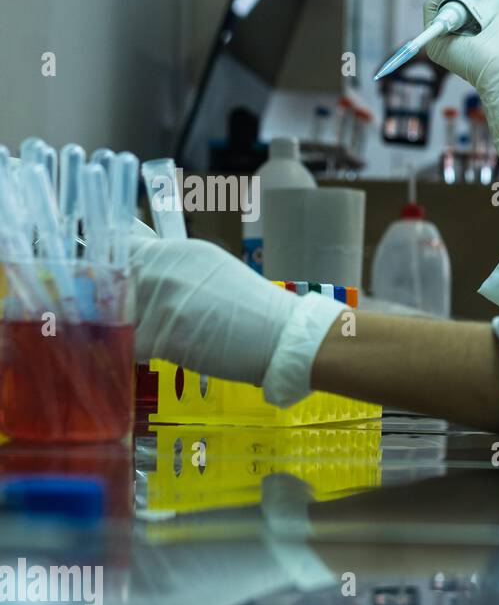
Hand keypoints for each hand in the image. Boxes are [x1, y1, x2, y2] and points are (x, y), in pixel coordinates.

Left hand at [131, 236, 344, 406]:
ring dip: (129, 332)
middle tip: (141, 323)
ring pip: (117, 318)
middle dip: (115, 307)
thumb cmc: (255, 311)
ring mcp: (163, 298)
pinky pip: (129, 346)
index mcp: (177, 250)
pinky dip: (138, 354)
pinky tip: (164, 353)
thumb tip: (138, 277)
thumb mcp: (212, 273)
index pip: (120, 250)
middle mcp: (165, 267)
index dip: (109, 270)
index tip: (111, 287)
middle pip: (111, 287)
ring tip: (161, 339)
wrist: (284, 337)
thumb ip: (174, 271)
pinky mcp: (165, 332)